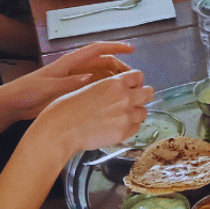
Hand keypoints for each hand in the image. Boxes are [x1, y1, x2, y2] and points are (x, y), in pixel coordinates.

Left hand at [4, 41, 137, 121]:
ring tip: (126, 89)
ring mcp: (75, 79)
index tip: (131, 48)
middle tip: (133, 78)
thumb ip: (70, 83)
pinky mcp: (73, 90)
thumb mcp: (49, 87)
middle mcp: (76, 68)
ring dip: (114, 79)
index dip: (115, 46)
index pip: (97, 49)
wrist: (14, 103)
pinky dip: (104, 90)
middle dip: (120, 67)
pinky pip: (94, 87)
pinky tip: (112, 99)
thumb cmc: (29, 90)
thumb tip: (91, 78)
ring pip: (101, 75)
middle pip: (103, 62)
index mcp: (70, 62)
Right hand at [32, 66, 154, 157]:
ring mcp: (126, 116)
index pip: (138, 76)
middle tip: (133, 101)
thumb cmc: (66, 107)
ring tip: (123, 116)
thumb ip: (108, 87)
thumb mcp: (89, 87)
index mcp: (115, 82)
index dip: (135, 81)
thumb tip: (117, 88)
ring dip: (136, 113)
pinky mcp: (123, 133)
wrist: (61, 130)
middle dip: (142, 96)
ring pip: (144, 112)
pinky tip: (118, 127)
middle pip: (148, 93)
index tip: (132, 86)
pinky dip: (130, 127)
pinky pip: (136, 128)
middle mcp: (125, 97)